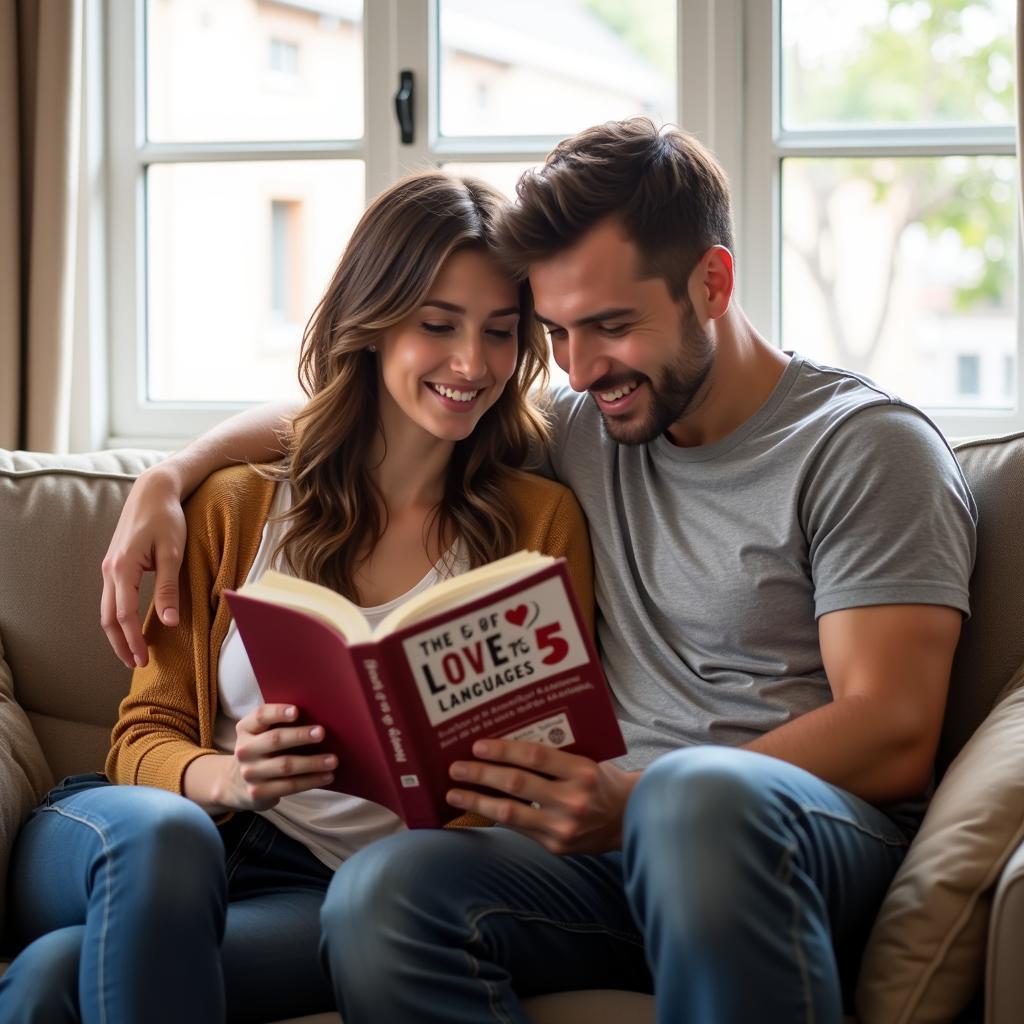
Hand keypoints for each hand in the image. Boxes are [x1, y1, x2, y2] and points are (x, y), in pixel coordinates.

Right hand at [100, 465, 186, 668]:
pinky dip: (118, 616)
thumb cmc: (166, 519)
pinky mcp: (115, 564)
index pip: (124, 615)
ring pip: (106, 609)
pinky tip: (130, 625)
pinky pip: (111, 597)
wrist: (153, 491)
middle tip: (137, 664)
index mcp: (122, 568)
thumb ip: (168, 588)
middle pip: (108, 617)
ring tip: (133, 651)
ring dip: (117, 632)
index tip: (145, 659)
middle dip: (121, 643)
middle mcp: (109, 570)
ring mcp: (109, 567)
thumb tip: (170, 622)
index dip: (133, 639)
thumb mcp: (173, 553)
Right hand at [220, 704, 336, 810]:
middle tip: (322, 733)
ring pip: (285, 765)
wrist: (239, 782)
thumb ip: (281, 723)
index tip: (297, 711)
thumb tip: (319, 715)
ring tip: (333, 760)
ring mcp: (250, 772)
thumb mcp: (263, 733)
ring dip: (312, 762)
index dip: (278, 712)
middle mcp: (245, 749)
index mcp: (246, 728)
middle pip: (275, 739)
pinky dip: (311, 781)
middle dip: (300, 736)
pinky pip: (289, 786)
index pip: (260, 716)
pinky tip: (327, 776)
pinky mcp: (259, 792)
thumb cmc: (263, 749)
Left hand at [447, 739, 638, 854]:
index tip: (477, 746)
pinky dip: (495, 817)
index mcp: (582, 771)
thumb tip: (508, 744)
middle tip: (456, 768)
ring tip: (454, 793)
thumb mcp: (587, 760)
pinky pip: (518, 829)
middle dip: (481, 775)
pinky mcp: (556, 847)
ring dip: (477, 801)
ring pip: (509, 813)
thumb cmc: (602, 782)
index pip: (535, 756)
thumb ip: (556, 755)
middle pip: (516, 784)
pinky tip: (477, 808)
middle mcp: (572, 800)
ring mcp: (563, 827)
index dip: (503, 750)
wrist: (630, 820)